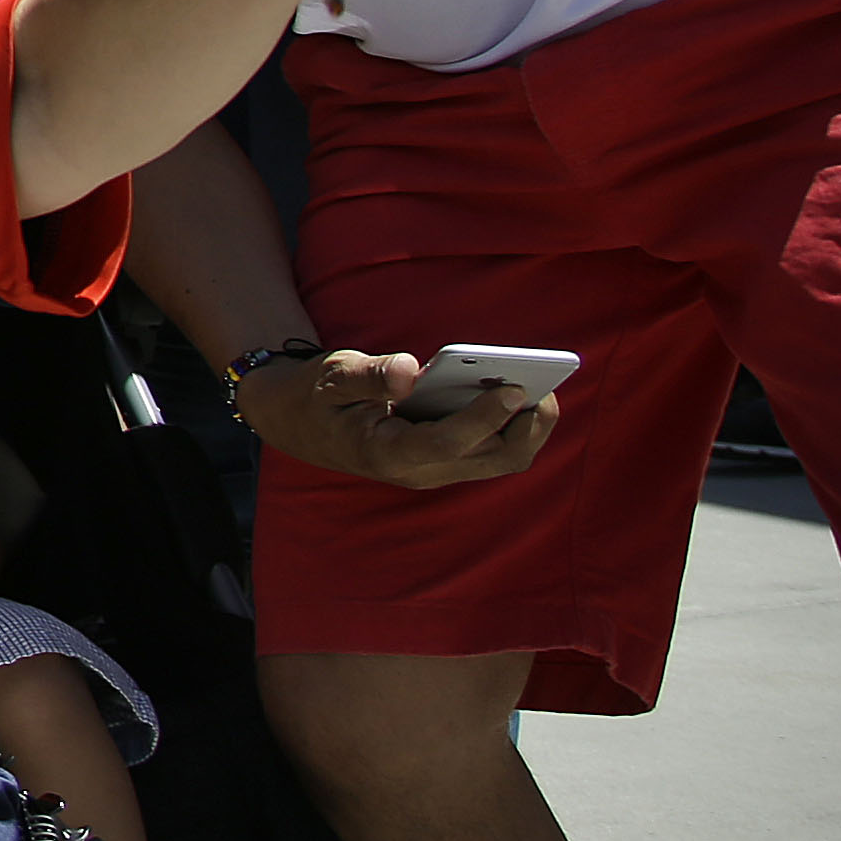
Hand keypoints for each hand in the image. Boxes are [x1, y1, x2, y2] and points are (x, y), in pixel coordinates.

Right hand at [234, 344, 561, 492]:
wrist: (297, 422)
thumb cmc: (315, 395)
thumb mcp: (332, 375)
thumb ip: (371, 374)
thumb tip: (413, 369)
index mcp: (387, 454)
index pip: (449, 444)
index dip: (486, 418)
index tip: (513, 387)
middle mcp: (419, 471)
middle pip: (493, 461)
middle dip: (526, 429)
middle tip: (544, 387)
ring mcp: (435, 470)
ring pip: (501, 460)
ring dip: (527, 429)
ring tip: (541, 387)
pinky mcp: (444, 461)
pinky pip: (493, 450)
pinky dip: (513, 426)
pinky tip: (517, 393)